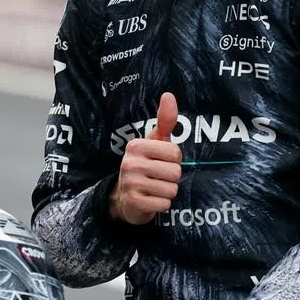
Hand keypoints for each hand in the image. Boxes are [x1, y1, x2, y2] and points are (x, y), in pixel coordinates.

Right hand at [110, 92, 182, 224]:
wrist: (124, 197)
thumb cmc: (145, 165)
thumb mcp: (154, 142)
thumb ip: (165, 121)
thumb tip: (169, 95)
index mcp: (136, 146)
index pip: (175, 153)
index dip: (173, 160)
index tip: (160, 162)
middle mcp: (130, 163)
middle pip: (175, 172)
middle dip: (171, 177)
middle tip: (157, 177)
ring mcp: (130, 184)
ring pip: (171, 189)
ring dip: (167, 192)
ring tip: (154, 188)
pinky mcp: (134, 203)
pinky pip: (164, 204)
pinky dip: (162, 204)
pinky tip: (151, 200)